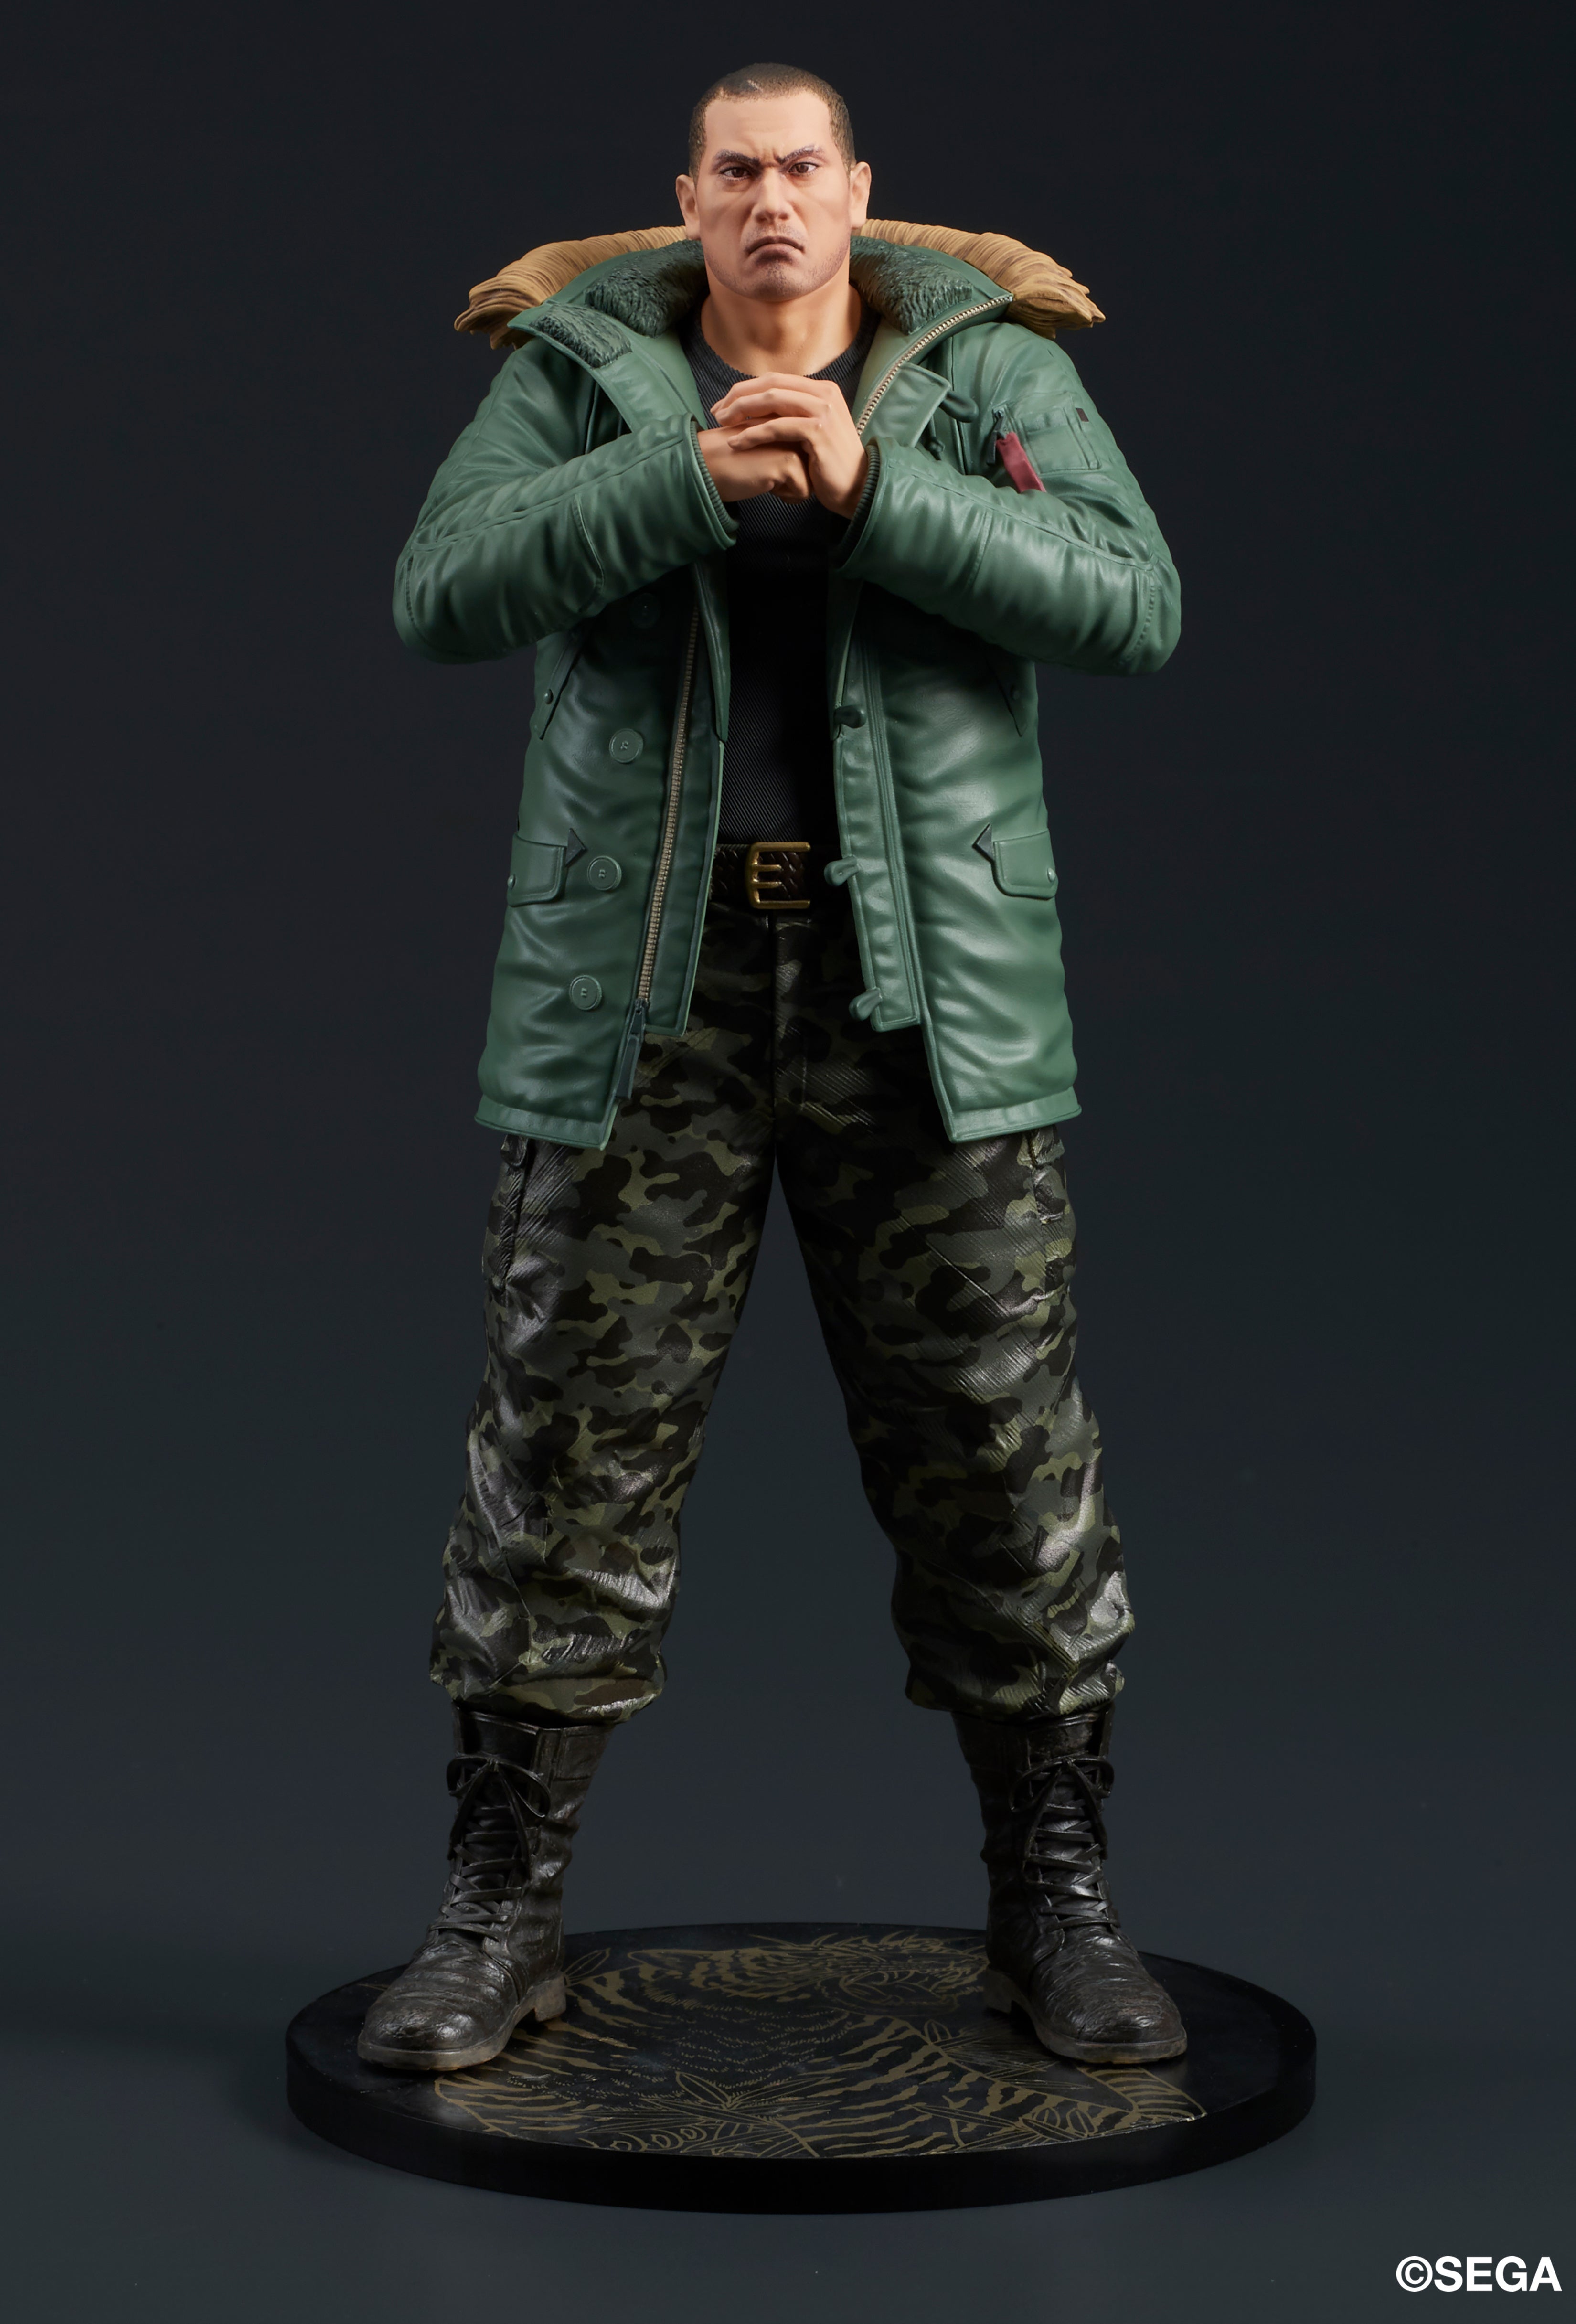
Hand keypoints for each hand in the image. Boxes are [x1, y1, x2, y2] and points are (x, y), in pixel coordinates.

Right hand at [697, 429, 811, 503]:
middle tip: (761, 468)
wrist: (707, 465)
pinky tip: (762, 482)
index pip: (808, 455)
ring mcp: (793, 442)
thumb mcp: (764, 445)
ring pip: (809, 481)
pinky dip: (783, 495)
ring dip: (786, 487)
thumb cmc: (732, 459)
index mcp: (788, 417)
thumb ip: (786, 445)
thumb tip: (809, 465)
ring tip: (762, 474)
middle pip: (811, 469)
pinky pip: (802, 492)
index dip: (789, 468)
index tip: (765, 463)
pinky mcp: (788, 460)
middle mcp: (794, 425)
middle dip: (791, 478)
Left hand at [707, 374, 868, 517]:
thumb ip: (794, 414)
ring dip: (742, 411)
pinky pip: (778, 427)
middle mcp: (823, 393)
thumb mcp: (813, 431)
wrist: (856, 486)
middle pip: (770, 384)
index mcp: (821, 389)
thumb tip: (762, 407)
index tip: (723, 405)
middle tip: (717, 412)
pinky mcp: (818, 431)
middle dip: (739, 396)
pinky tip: (736, 443)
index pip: (775, 380)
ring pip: (772, 400)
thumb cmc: (829, 464)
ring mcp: (823, 410)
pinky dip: (754, 433)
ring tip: (722, 424)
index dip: (745, 389)